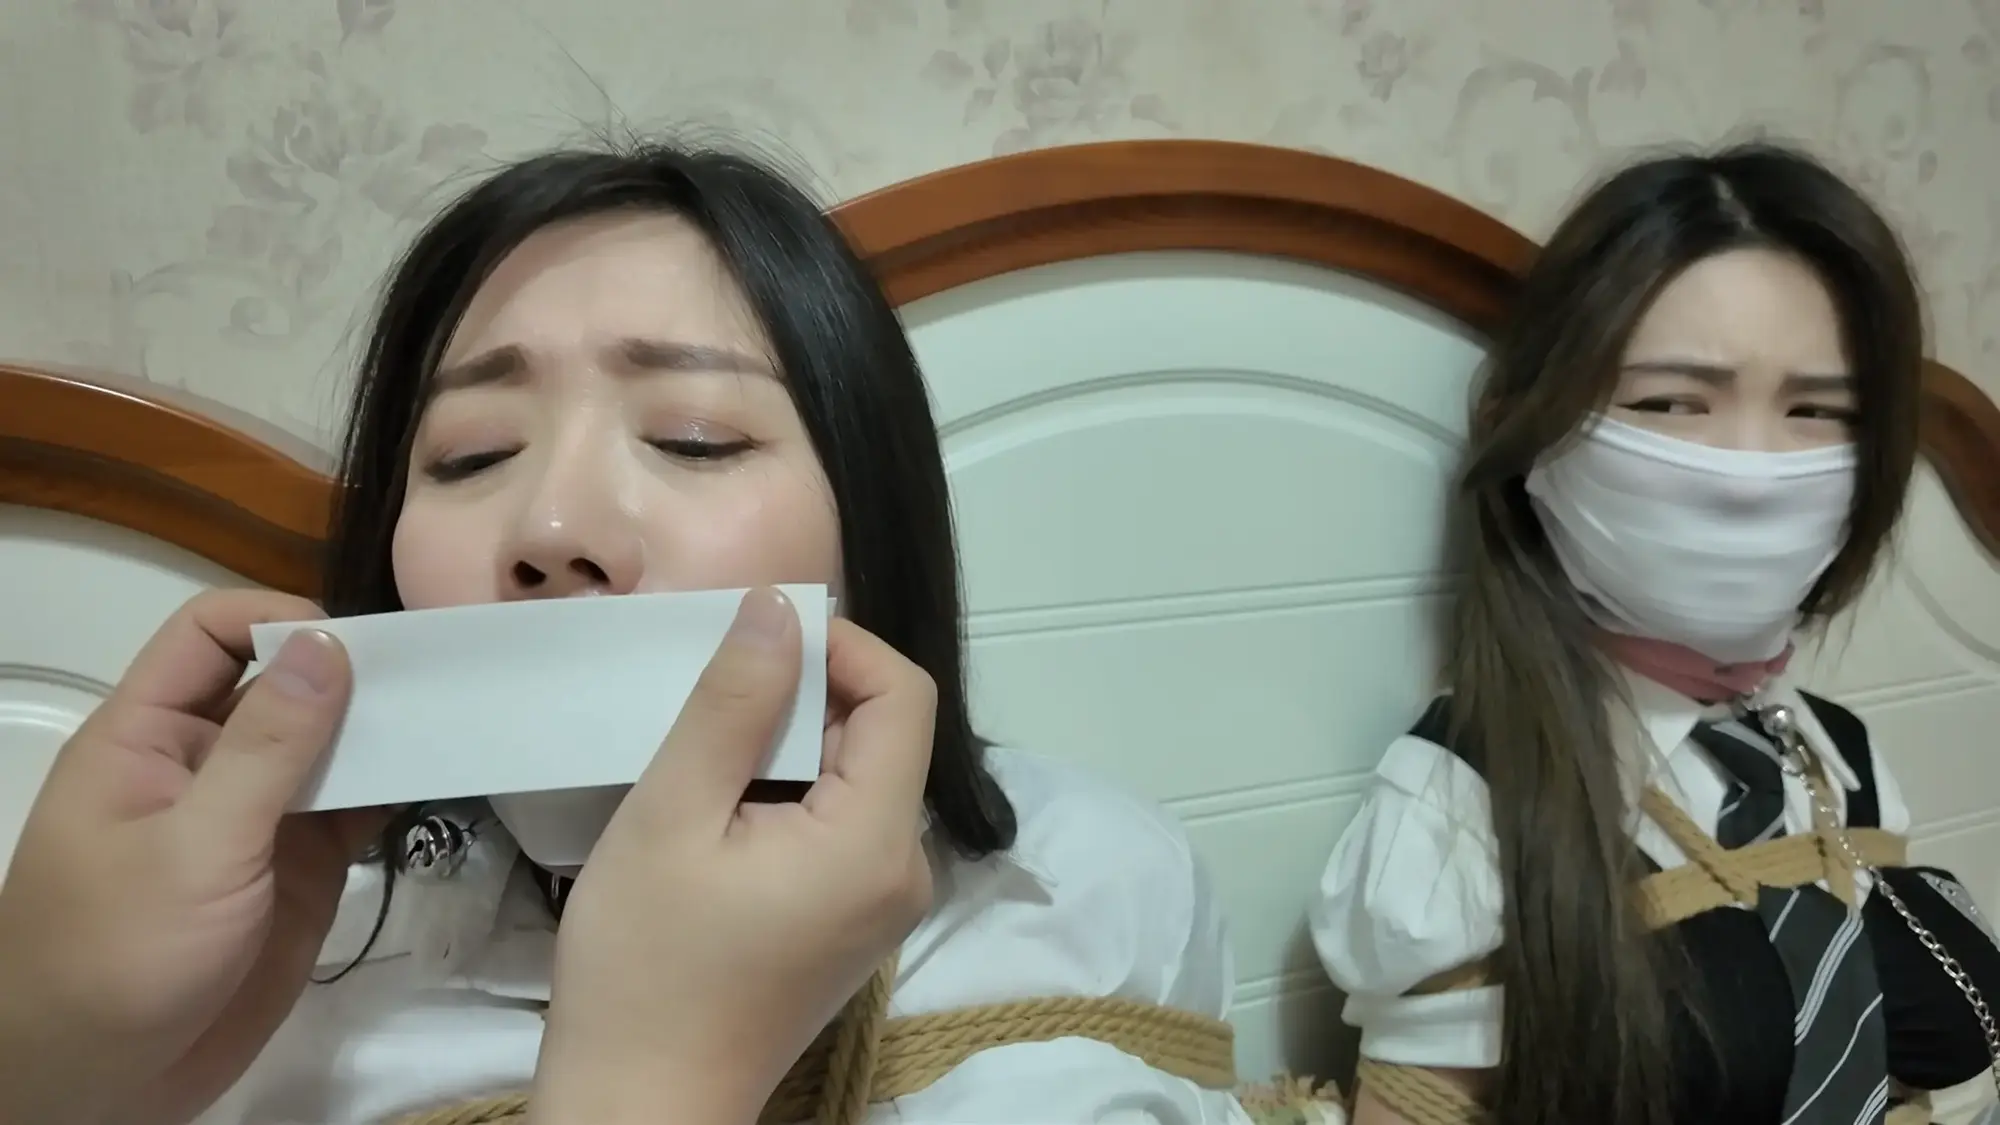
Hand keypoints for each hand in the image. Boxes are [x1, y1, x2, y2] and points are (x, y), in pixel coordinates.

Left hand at [0, 590, 385, 1124]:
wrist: (99, 1086)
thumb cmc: (118, 957)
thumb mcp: (194, 845)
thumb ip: (268, 747)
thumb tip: (326, 645)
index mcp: (148, 738)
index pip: (210, 636)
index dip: (278, 624)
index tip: (357, 650)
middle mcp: (205, 763)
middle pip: (281, 685)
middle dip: (351, 676)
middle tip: (435, 679)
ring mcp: (255, 818)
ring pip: (327, 747)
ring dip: (383, 734)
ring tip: (451, 723)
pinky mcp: (298, 871)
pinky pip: (353, 809)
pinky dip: (395, 792)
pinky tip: (438, 780)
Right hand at [533, 587, 935, 1124]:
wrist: (641, 1105)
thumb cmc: (646, 967)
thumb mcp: (671, 817)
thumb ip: (732, 705)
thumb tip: (779, 608)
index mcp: (878, 841)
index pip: (906, 695)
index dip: (842, 647)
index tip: (756, 639)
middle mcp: (905, 869)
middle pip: (887, 733)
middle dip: (810, 691)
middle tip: (716, 688)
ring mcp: (884, 902)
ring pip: (861, 775)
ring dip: (794, 740)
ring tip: (708, 743)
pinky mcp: (852, 922)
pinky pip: (843, 823)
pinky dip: (792, 790)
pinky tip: (722, 802)